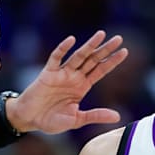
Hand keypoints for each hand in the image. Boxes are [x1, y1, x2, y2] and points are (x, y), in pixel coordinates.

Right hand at [5, 30, 127, 133]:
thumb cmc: (52, 120)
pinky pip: (56, 58)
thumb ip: (96, 115)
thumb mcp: (77, 119)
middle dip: (105, 49)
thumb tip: (118, 117)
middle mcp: (74, 77)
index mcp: (82, 87)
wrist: (30, 119)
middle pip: (93, 60)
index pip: (100, 71)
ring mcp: (61, 73)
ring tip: (101, 34)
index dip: (112, 61)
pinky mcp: (48, 73)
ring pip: (78, 56)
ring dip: (89, 45)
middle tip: (119, 38)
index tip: (125, 52)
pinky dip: (63, 49)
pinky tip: (71, 40)